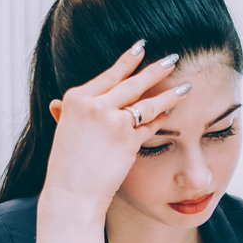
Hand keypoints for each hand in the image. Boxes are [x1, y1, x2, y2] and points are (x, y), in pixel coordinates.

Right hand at [40, 42, 191, 214]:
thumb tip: (56, 105)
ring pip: (147, 103)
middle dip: (156, 69)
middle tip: (173, 57)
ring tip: (185, 87)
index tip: (141, 48)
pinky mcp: (128, 140)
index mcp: (76, 99)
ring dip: (169, 94)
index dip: (127, 60)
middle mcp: (95, 105)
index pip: (109, 74)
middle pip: (132, 82)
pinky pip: (151, 126)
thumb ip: (65, 115)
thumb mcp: (62, 132)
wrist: (71, 194)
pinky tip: (172, 113)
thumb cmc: (66, 167)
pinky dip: (162, 120)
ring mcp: (113, 122)